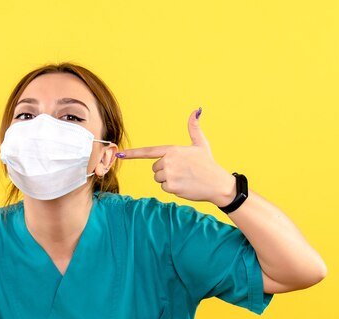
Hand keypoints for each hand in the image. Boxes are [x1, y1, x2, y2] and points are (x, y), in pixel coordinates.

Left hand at [118, 109, 235, 204]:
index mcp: (172, 149)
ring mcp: (169, 174)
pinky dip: (172, 188)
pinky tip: (184, 186)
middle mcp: (169, 160)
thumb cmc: (208, 164)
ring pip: (158, 178)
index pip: (149, 151)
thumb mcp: (201, 144)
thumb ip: (194, 128)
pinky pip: (163, 187)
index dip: (133, 153)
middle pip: (155, 168)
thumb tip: (196, 110)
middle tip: (182, 171)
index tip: (120, 155)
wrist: (217, 184)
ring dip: (168, 180)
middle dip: (165, 171)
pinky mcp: (171, 186)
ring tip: (184, 178)